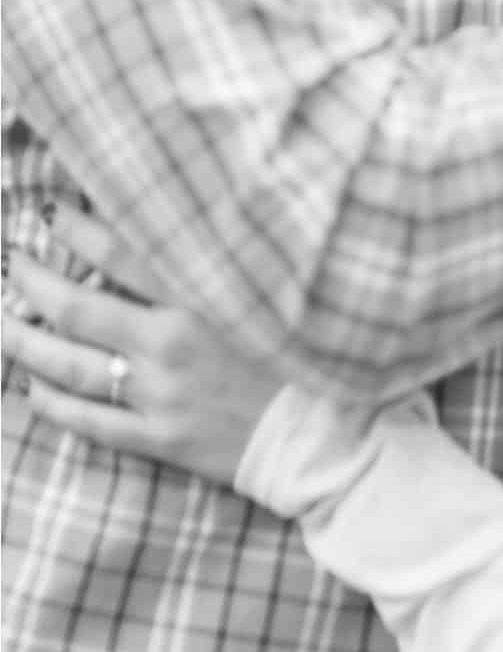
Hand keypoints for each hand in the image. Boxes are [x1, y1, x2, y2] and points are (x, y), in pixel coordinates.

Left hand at [3, 203, 278, 484]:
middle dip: (32, 284)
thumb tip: (156, 232)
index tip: (51, 212)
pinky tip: (33, 388)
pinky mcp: (160, 439)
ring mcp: (161, 395)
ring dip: (25, 343)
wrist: (320, 428)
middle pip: (78, 309)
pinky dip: (55, 404)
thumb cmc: (298, 347)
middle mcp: (171, 343)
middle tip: (11, 263)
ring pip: (71, 367)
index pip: (121, 253)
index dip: (79, 229)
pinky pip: (91, 422)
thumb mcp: (261, 287)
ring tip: (0, 324)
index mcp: (199, 296)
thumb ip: (210, 261)